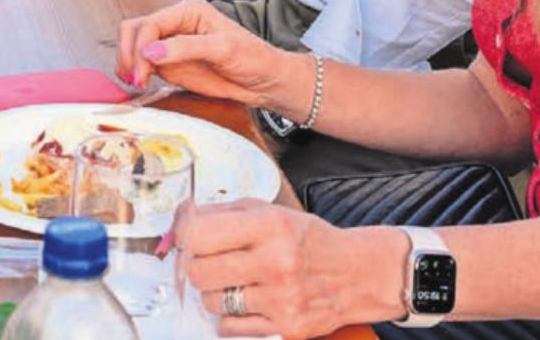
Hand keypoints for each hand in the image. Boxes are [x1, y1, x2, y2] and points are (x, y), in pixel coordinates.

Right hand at [116, 0, 301, 106]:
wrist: (264, 82)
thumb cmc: (253, 58)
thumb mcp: (224, 49)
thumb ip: (186, 48)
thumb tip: (149, 53)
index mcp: (188, 11)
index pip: (150, 23)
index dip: (140, 47)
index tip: (142, 72)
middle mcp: (174, 24)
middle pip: (134, 30)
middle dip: (129, 54)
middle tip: (136, 79)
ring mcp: (169, 45)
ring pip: (132, 46)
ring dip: (127, 64)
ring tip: (136, 84)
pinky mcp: (168, 64)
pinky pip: (140, 64)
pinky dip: (133, 74)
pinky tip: (139, 85)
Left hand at [182, 200, 407, 338]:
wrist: (361, 274)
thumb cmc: (310, 240)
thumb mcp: (272, 211)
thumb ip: (222, 212)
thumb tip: (178, 220)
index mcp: (270, 225)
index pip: (199, 235)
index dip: (184, 237)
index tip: (187, 239)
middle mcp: (276, 263)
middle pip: (199, 272)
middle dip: (197, 266)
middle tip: (209, 261)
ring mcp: (282, 299)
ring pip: (211, 302)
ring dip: (214, 292)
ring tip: (235, 281)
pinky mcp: (287, 328)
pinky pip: (230, 328)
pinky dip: (229, 316)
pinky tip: (245, 302)